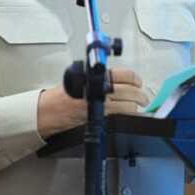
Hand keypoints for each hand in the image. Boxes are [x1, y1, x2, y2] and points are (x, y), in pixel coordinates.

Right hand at [36, 68, 152, 138]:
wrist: (50, 110)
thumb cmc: (63, 95)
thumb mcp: (82, 77)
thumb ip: (101, 78)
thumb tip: (121, 81)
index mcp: (97, 76)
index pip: (126, 75)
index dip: (136, 80)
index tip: (139, 83)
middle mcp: (100, 90)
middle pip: (131, 91)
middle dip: (141, 96)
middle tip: (143, 98)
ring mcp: (101, 105)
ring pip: (129, 106)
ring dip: (136, 108)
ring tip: (137, 108)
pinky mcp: (99, 118)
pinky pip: (120, 118)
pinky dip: (127, 117)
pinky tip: (128, 117)